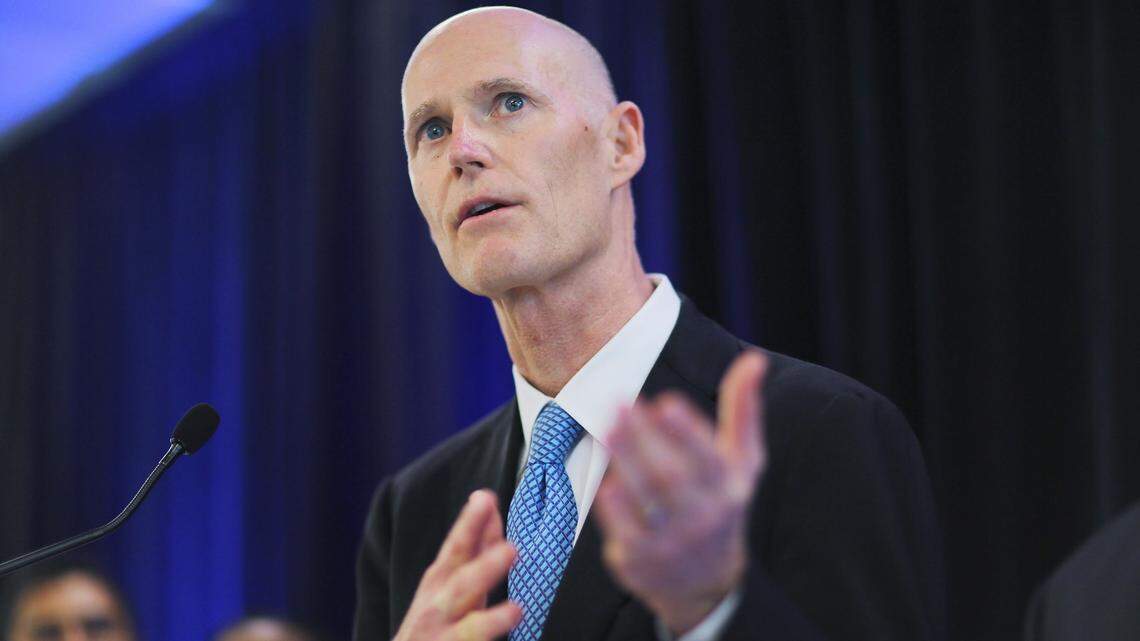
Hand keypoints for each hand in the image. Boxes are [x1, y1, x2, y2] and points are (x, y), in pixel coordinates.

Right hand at [394, 489, 521, 640]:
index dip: (470, 525)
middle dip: (483, 567)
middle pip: (460, 584)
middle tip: (510, 550)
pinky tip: (509, 628)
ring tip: (516, 612)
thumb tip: (491, 509)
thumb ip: (475, 548)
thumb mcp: (450, 580)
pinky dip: (488, 634)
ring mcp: (441, 635)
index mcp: (439, 581)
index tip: (485, 498)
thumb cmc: (435, 617)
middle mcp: (437, 607)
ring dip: (491, 620)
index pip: (457, 548)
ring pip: (468, 628)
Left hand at [593, 350, 768, 635]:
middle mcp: (703, 517)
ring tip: (608, 429)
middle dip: (644, 440)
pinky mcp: (642, 561)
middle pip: (670, 476)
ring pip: (646, 501)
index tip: (665, 403)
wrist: (706, 584)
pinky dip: (616, 508)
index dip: (688, 432)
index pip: (709, 459)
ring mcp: (672, 542)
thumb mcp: (742, 462)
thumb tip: (754, 360)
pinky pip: (626, 533)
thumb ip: (743, 410)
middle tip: (619, 404)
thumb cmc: (720, 504)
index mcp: (728, 487)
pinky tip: (607, 482)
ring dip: (625, 463)